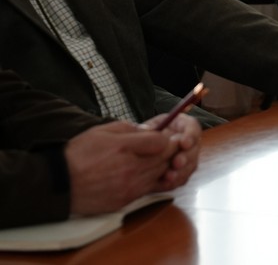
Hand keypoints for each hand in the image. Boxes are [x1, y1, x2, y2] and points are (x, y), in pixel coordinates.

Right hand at [64, 122, 180, 214]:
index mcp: (124, 148)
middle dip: (168, 152)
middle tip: (167, 147)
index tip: (167, 137)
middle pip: (164, 160)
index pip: (162, 143)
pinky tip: (143, 174)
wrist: (58, 184)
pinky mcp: (124, 201)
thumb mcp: (102, 131)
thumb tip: (151, 131)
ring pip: (158, 175)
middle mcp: (130, 169)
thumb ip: (130, 129)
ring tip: (153, 160)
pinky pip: (147, 189)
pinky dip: (150, 181)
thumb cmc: (78, 154)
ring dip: (161, 167)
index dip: (167, 139)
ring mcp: (128, 187)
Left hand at [140, 112, 201, 188]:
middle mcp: (187, 142)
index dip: (191, 135)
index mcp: (181, 125)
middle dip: (186, 157)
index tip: (184, 143)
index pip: (193, 127)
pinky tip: (164, 182)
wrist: (136, 153)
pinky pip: (182, 179)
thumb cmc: (140, 136)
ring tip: (169, 176)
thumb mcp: (143, 130)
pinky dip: (174, 181)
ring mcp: (186, 158)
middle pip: (194, 148)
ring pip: (190, 165)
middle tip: (176, 163)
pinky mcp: (180, 173)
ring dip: (181, 172)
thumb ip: (146, 130)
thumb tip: (146, 131)